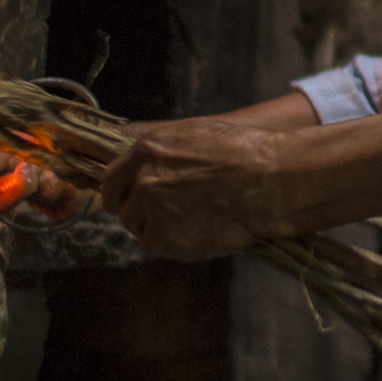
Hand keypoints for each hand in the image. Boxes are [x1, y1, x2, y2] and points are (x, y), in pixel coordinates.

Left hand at [100, 117, 297, 260]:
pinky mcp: (169, 241)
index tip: (127, 201)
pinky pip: (159, 246)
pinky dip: (174, 244)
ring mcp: (154, 212)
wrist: (270, 181)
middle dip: (140, 214)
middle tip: (168, 215)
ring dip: (157, 230)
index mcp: (147, 150)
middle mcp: (143, 182)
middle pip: (124, 210)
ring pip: (140, 230)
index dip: (119, 194)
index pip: (111, 180)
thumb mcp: (196, 134)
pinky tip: (198, 232)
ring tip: (190, 222)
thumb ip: (162, 152)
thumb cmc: (244, 152)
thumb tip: (147, 166)